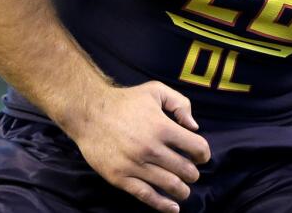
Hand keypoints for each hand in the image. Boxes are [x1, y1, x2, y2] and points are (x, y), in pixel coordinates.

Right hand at [69, 81, 210, 212]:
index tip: (200, 156)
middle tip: (190, 172)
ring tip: (183, 189)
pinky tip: (173, 208)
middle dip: (193, 174)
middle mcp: (151, 148)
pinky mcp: (120, 177)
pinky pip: (146, 196)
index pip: (196, 147)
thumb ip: (180, 104)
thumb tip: (194, 127)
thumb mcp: (156, 90)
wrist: (88, 113)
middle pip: (185, 170)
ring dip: (182, 190)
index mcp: (162, 127)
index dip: (203, 154)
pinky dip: (163, 205)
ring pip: (170, 185)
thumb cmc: (124, 101)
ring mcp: (135, 165)